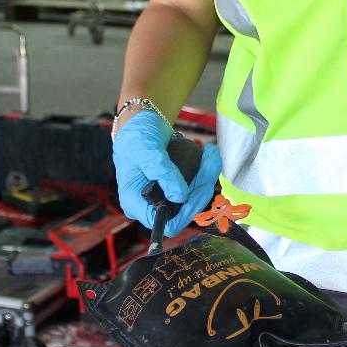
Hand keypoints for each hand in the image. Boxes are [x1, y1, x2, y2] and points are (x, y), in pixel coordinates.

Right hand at [112, 110, 222, 235]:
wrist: (141, 123)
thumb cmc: (136, 135)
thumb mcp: (147, 150)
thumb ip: (163, 173)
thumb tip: (181, 197)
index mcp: (135, 202)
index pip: (166, 223)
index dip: (187, 212)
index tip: (202, 189)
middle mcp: (149, 205)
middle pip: (184, 209)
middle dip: (202, 186)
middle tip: (211, 160)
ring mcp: (163, 197)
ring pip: (193, 198)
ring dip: (207, 177)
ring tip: (211, 153)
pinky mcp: (174, 188)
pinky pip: (194, 187)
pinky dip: (204, 172)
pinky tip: (208, 155)